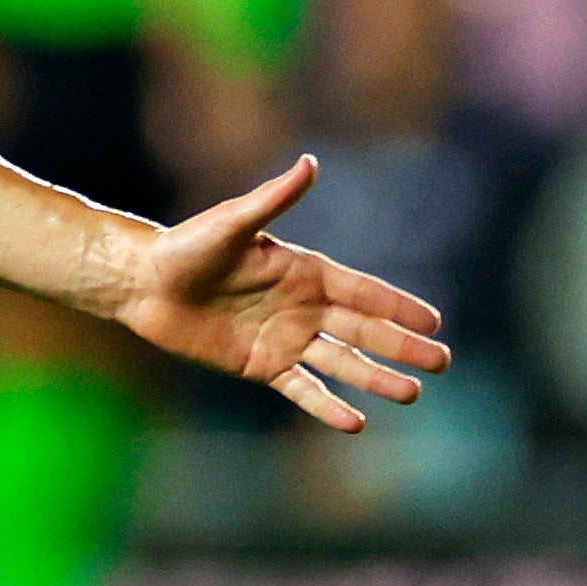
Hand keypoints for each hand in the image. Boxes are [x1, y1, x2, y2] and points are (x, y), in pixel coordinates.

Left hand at [114, 155, 450, 432]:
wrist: (144, 283)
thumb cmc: (186, 246)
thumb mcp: (232, 223)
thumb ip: (274, 198)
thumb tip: (310, 163)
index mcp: (305, 271)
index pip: (363, 291)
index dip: (398, 306)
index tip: (435, 321)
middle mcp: (302, 306)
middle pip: (362, 330)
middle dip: (402, 346)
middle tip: (442, 362)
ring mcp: (284, 338)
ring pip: (341, 363)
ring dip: (376, 378)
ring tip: (412, 393)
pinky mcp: (260, 365)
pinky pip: (301, 389)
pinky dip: (327, 407)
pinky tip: (355, 423)